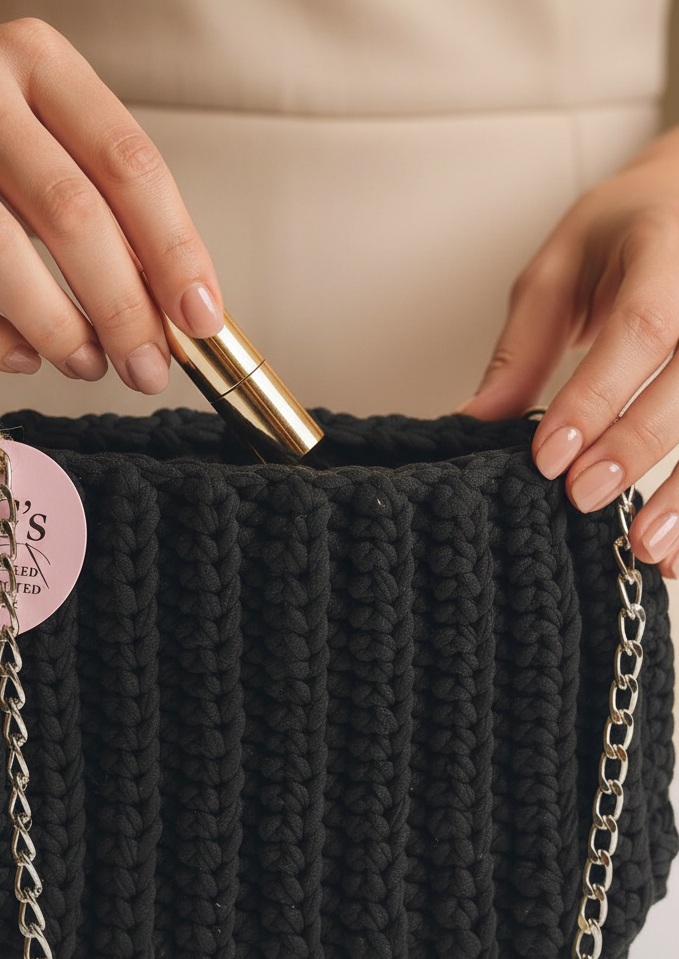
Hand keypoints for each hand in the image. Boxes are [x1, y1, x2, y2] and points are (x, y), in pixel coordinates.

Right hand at [0, 18, 223, 392]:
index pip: (128, 163)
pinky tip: (20, 356)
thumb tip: (172, 305)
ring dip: (55, 328)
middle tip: (147, 367)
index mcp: (38, 60)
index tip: (198, 320)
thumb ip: (105, 200)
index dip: (174, 251)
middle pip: (68, 214)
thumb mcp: (44, 126)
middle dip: (121, 309)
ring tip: (87, 365)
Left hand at [454, 126, 678, 577]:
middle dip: (637, 447)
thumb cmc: (624, 233)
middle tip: (583, 499)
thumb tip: (474, 424)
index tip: (547, 457)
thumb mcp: (559, 268)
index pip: (641, 329)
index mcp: (669, 248)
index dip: (597, 398)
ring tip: (646, 550)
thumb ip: (524, 347)